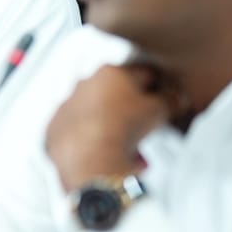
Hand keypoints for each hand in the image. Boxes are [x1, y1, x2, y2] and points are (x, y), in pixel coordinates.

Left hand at [45, 63, 182, 191]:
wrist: (90, 159)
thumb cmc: (123, 129)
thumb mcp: (159, 111)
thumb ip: (170, 100)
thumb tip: (176, 98)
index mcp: (110, 72)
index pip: (143, 73)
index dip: (158, 86)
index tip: (164, 97)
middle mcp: (84, 83)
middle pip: (115, 90)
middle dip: (130, 103)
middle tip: (144, 121)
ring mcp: (67, 105)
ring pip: (94, 109)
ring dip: (109, 120)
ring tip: (126, 140)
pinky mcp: (55, 127)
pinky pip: (76, 129)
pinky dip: (88, 136)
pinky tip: (103, 149)